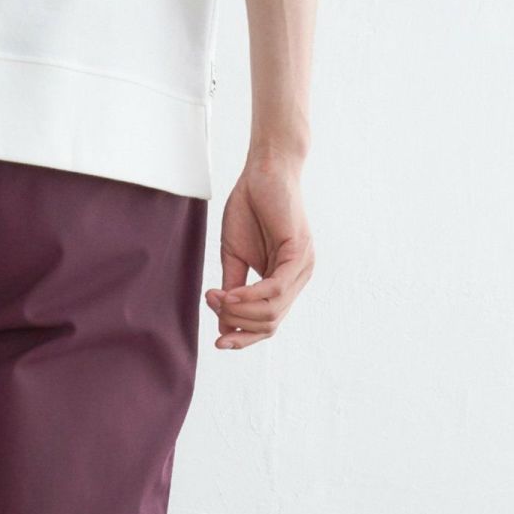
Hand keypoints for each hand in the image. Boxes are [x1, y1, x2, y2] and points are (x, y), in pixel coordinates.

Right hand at [204, 152, 314, 349]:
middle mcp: (298, 279)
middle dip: (235, 321)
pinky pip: (274, 289)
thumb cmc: (249, 209)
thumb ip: (232, 291)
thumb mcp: (234, 258)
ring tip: (215, 296)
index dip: (243, 338)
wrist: (262, 171)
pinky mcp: (299, 253)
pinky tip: (228, 293)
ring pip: (271, 310)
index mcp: (285, 282)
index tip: (217, 343)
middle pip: (269, 323)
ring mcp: (302, 267)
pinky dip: (248, 295)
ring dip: (237, 309)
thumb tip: (224, 327)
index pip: (268, 324)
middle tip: (211, 303)